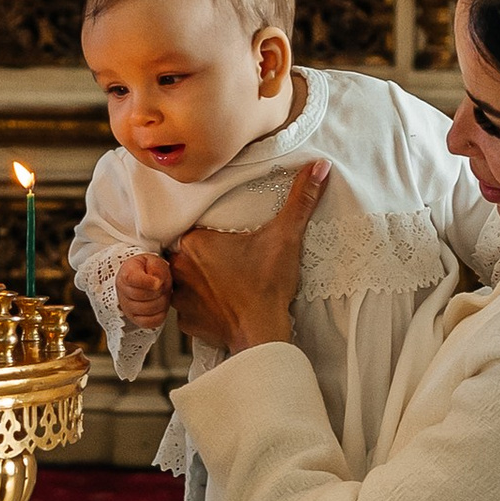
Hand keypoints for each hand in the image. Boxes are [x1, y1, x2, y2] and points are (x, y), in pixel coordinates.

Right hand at [112, 250, 172, 331]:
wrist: (144, 279)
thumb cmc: (148, 270)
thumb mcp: (153, 261)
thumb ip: (155, 267)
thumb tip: (157, 282)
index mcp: (126, 274)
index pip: (132, 279)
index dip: (148, 282)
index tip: (158, 281)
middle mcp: (122, 292)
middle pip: (143, 296)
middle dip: (158, 290)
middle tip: (161, 285)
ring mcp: (127, 308)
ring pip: (149, 309)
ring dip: (161, 301)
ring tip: (160, 294)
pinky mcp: (135, 319)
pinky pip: (151, 322)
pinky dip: (160, 314)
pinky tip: (159, 305)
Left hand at [173, 162, 328, 355]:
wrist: (263, 333)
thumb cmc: (268, 286)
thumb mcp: (285, 237)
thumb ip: (300, 200)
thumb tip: (319, 167)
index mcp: (195, 242)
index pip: (192, 229)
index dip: (209, 234)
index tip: (225, 240)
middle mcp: (180, 268)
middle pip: (185, 254)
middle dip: (202, 257)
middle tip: (227, 261)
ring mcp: (180, 297)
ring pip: (183, 281)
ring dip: (198, 281)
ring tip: (223, 283)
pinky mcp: (186, 322)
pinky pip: (188, 309)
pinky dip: (201, 308)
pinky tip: (220, 305)